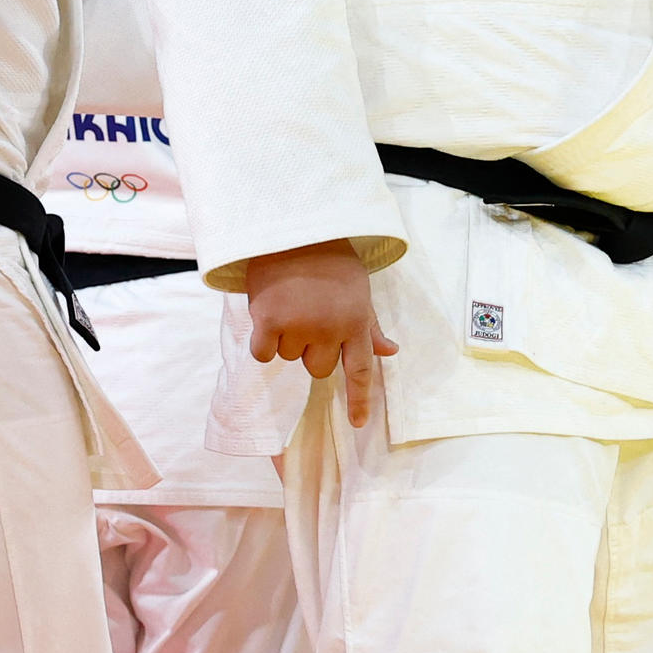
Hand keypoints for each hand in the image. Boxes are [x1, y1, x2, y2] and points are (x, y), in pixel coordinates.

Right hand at [245, 238, 397, 429]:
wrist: (291, 229)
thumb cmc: (328, 260)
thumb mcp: (358, 290)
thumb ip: (370, 326)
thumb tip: (390, 352)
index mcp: (356, 322)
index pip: (360, 370)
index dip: (359, 399)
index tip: (357, 423)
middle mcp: (330, 329)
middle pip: (317, 368)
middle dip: (310, 350)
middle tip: (306, 315)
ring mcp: (299, 326)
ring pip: (288, 357)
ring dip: (285, 338)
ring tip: (288, 302)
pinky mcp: (269, 321)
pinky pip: (263, 353)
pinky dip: (262, 339)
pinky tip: (267, 313)